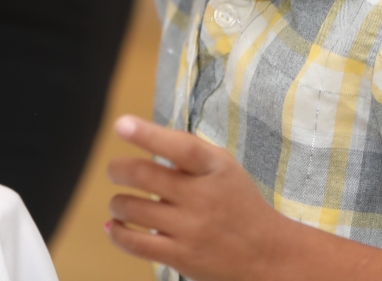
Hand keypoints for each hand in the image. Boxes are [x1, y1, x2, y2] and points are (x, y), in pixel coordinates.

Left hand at [106, 115, 286, 280]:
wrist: (267, 253)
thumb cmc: (239, 204)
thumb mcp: (225, 168)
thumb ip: (190, 153)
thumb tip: (145, 141)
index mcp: (215, 168)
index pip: (180, 147)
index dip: (148, 134)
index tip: (121, 124)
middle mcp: (202, 197)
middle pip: (144, 175)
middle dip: (117, 169)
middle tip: (114, 169)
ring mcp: (191, 228)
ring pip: (132, 208)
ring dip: (117, 202)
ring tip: (120, 201)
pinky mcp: (180, 257)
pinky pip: (134, 243)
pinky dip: (116, 231)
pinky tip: (116, 225)